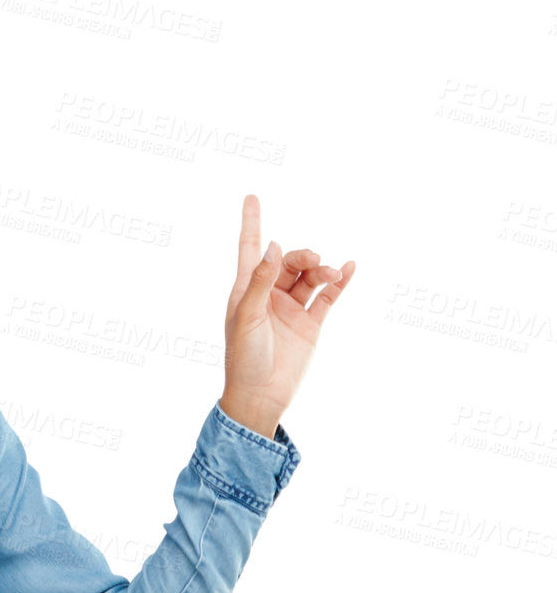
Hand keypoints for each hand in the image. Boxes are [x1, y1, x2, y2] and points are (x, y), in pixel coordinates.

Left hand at [219, 193, 355, 437]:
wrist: (261, 396)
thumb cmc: (244, 358)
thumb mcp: (246, 317)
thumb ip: (260, 281)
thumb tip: (275, 246)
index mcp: (246, 291)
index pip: (250, 250)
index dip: (251, 223)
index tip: (251, 196)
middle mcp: (269, 296)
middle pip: (289, 261)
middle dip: (304, 256)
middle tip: (315, 261)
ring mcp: (291, 309)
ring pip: (310, 277)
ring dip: (322, 270)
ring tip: (330, 271)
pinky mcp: (310, 324)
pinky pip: (327, 296)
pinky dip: (338, 282)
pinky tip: (348, 268)